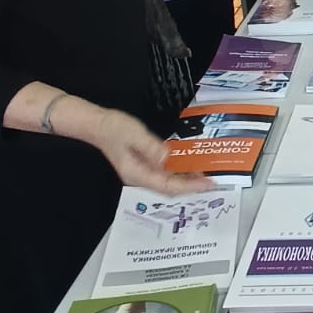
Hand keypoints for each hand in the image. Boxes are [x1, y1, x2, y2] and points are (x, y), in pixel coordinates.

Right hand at [87, 108, 212, 194]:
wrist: (99, 124)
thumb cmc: (114, 129)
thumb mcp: (134, 134)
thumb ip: (151, 147)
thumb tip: (167, 157)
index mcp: (137, 174)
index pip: (168, 187)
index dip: (189, 187)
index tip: (207, 185)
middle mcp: (141, 178)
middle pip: (170, 188)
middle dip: (191, 187)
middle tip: (213, 182)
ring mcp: (143, 172)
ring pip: (169, 181)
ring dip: (187, 179)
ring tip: (205, 175)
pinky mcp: (145, 164)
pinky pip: (165, 172)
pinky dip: (179, 171)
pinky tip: (189, 166)